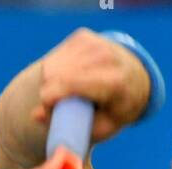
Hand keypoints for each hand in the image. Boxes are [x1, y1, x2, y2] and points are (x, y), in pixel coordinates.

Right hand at [31, 28, 152, 145]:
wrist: (136, 78)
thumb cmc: (116, 109)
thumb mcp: (101, 128)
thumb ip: (71, 127)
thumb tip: (35, 115)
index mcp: (114, 82)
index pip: (68, 84)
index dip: (49, 101)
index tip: (50, 114)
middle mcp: (104, 56)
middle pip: (53, 75)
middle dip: (48, 94)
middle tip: (59, 108)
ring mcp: (93, 43)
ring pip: (50, 66)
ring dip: (50, 84)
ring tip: (67, 95)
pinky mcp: (83, 36)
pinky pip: (55, 58)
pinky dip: (56, 72)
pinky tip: (70, 79)